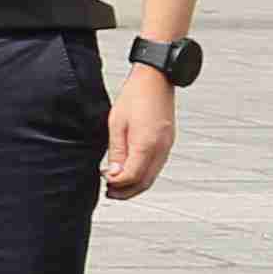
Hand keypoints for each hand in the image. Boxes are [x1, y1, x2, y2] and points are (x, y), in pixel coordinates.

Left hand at [101, 65, 177, 199]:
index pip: (132, 177)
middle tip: (109, 193)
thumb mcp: (116, 124)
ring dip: (135, 186)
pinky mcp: (167, 143)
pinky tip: (131, 172)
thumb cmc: (135, 97)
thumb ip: (116, 151)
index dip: (116, 184)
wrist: (156, 80)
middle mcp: (160, 149)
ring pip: (152, 177)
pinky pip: (156, 167)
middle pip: (144, 183)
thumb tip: (113, 174)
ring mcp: (167, 147)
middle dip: (126, 192)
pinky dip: (143, 175)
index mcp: (146, 144)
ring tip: (117, 186)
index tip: (104, 180)